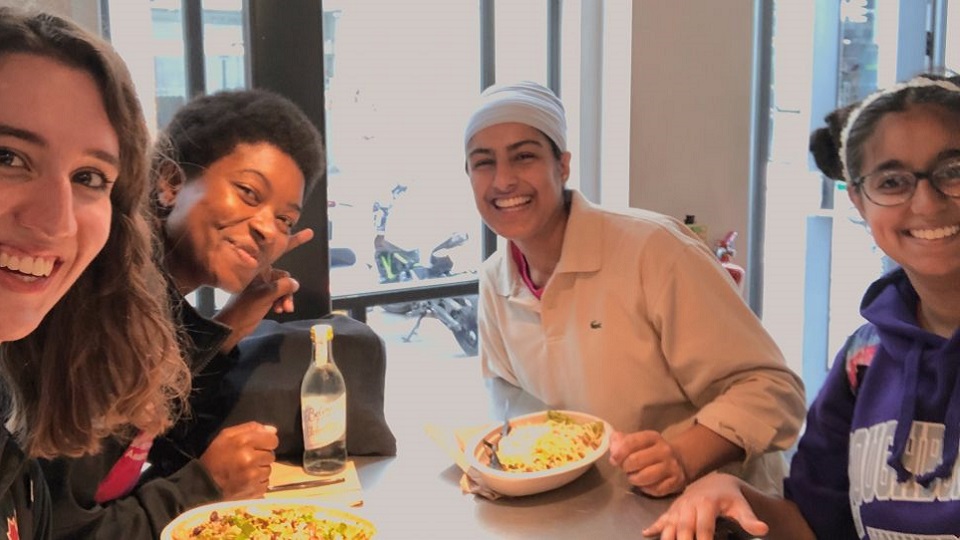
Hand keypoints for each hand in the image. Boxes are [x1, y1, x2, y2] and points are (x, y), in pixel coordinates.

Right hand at [199, 422, 278, 499]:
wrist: (204, 484)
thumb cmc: (216, 457)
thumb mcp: (227, 435)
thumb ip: (251, 428)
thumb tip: (273, 430)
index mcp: (244, 442)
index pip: (273, 440)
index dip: (266, 442)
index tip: (258, 446)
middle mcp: (250, 459)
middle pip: (271, 455)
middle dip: (261, 456)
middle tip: (247, 459)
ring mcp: (253, 476)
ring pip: (268, 470)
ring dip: (259, 470)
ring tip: (245, 471)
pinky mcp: (254, 490)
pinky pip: (265, 483)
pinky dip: (258, 482)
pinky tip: (245, 481)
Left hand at [213, 228, 313, 349]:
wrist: (233, 326)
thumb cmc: (242, 308)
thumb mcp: (264, 295)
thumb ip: (282, 287)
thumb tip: (295, 283)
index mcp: (259, 268)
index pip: (278, 252)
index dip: (294, 241)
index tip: (309, 233)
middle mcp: (262, 274)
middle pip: (284, 276)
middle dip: (290, 288)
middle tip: (294, 294)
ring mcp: (264, 285)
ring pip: (284, 288)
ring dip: (286, 298)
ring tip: (284, 308)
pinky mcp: (265, 296)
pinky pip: (280, 296)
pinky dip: (282, 302)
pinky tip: (280, 310)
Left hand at [608, 430, 687, 496]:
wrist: (678, 459)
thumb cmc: (649, 451)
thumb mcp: (637, 441)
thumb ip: (620, 441)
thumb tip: (613, 449)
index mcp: (652, 437)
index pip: (631, 442)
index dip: (619, 453)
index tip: (614, 460)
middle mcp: (664, 450)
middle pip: (635, 460)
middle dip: (626, 467)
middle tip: (626, 468)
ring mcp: (672, 466)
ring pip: (645, 477)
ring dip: (634, 479)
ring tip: (634, 477)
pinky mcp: (676, 482)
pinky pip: (655, 490)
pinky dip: (646, 489)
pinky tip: (645, 484)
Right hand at [642, 473, 768, 539]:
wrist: (715, 481)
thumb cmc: (729, 497)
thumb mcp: (740, 506)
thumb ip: (749, 519)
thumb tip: (763, 529)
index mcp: (706, 504)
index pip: (704, 528)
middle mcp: (689, 506)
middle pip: (684, 529)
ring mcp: (679, 508)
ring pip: (670, 525)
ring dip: (667, 538)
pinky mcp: (672, 511)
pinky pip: (661, 519)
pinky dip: (653, 527)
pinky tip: (645, 534)